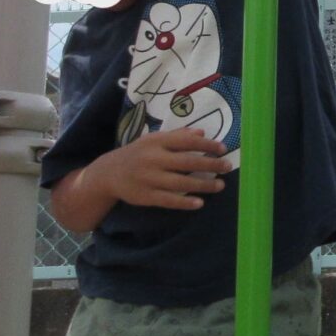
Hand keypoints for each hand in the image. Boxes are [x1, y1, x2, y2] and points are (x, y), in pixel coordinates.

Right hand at [90, 128, 231, 210]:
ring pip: (181, 183)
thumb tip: (202, 132)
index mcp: (156, 142)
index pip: (186, 141)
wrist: (108, 173)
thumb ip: (177, 136)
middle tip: (227, 167)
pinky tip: (200, 203)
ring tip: (220, 185)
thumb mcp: (153, 140)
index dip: (206, 145)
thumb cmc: (137, 154)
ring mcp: (149, 179)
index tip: (223, 148)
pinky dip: (185, 202)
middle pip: (187, 162)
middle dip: (210, 164)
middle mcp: (153, 159)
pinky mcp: (145, 196)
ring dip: (203, 185)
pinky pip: (169, 200)